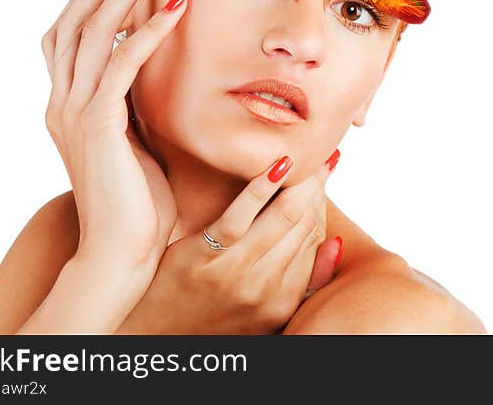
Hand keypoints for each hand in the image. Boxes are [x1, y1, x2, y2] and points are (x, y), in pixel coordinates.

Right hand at [40, 0, 186, 273]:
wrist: (123, 254)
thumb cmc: (139, 203)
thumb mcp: (137, 142)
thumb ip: (137, 106)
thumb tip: (159, 74)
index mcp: (70, 106)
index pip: (72, 36)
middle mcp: (62, 103)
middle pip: (74, 22)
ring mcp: (74, 113)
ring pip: (91, 34)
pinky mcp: (96, 126)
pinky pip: (120, 65)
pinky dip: (146, 31)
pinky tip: (174, 7)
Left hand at [116, 151, 341, 333]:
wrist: (156, 336)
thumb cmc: (215, 317)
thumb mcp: (268, 312)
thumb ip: (308, 281)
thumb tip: (337, 242)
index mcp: (283, 301)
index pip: (314, 238)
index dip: (321, 203)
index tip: (323, 176)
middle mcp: (264, 289)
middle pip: (302, 224)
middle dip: (315, 188)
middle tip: (320, 158)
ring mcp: (234, 273)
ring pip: (281, 217)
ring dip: (299, 183)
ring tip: (305, 157)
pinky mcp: (202, 256)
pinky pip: (240, 216)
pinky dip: (262, 188)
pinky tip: (277, 165)